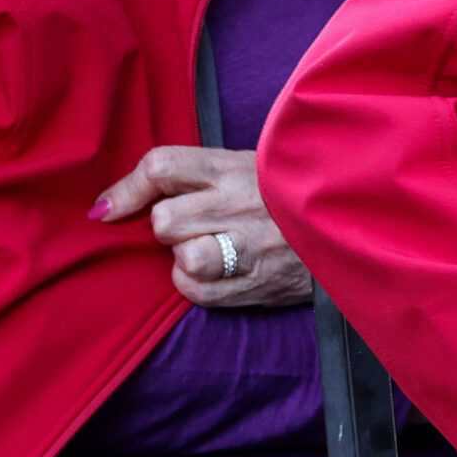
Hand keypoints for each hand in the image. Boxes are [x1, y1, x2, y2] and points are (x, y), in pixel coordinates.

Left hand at [92, 146, 312, 307]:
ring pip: (183, 256)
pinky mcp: (256, 284)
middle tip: (192, 227)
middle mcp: (241, 204)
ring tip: (207, 250)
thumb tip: (107, 207)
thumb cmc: (287, 196)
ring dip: (184, 257)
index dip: (126, 190)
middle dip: (168, 228)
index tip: (108, 209)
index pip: (161, 167)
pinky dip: (196, 284)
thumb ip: (192, 176)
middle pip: (164, 220)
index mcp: (236, 167)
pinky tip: (217, 273)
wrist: (349, 227)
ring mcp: (251, 246)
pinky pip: (196, 290)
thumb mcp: (249, 167)